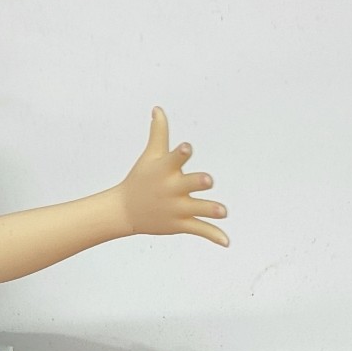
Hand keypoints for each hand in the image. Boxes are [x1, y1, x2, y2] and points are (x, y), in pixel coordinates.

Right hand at [119, 108, 228, 244]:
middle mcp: (171, 188)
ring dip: (210, 210)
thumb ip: (159, 132)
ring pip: (197, 209)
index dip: (181, 153)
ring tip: (223, 211)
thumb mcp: (150, 155)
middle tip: (208, 180)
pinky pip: (199, 229)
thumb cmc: (141, 178)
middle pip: (188, 184)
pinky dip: (213, 235)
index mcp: (165, 170)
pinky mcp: (180, 224)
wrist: (124, 210)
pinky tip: (227, 242)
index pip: (175, 158)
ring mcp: (176, 208)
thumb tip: (158, 109)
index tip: (187, 147)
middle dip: (198, 182)